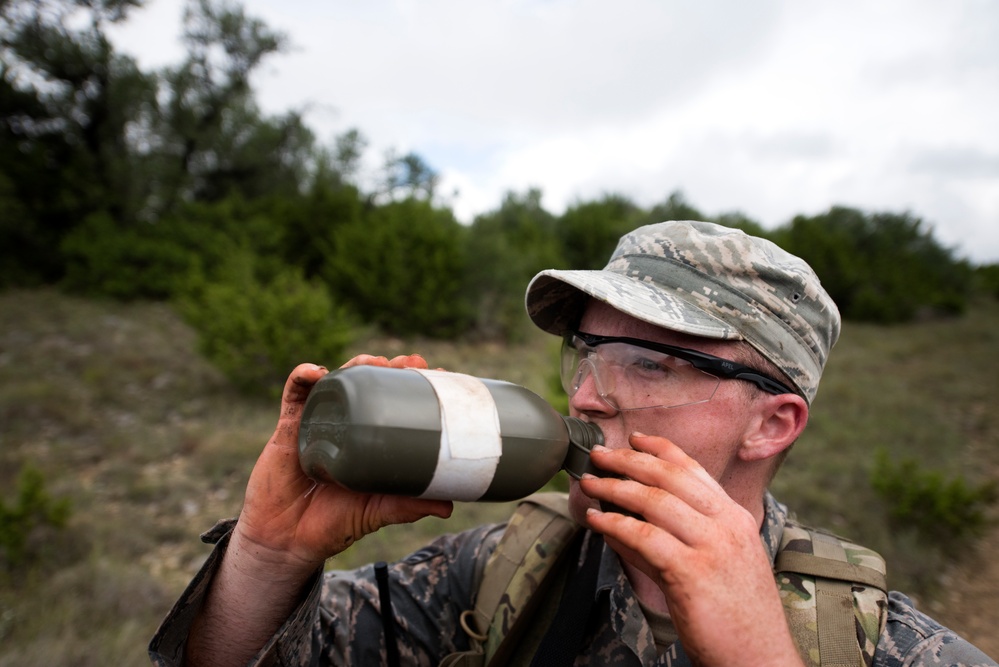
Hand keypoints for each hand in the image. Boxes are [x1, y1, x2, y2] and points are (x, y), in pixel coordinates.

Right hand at [233, 355, 453, 578]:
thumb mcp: (377, 512)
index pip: (392, 402)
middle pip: (367, 384)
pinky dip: (302, 376)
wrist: (287, 542)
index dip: (412, 385)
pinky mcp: (288, 428)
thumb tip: (448, 507)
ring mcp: (317, 423)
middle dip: (389, 367)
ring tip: (372, 362)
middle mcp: (345, 426)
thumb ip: (407, 506)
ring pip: (336, 381)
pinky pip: (293, 394)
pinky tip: (317, 371)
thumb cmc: (333, 524)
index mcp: (367, 441)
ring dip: (355, 365)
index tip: (437, 374)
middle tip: (411, 363)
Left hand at [579, 433, 803, 666]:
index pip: (694, 470)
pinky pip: (643, 538)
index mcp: (735, 519)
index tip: (634, 439)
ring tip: (590, 484)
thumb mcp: (718, 565)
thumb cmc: (737, 619)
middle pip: (669, 477)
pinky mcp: (692, 573)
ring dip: (614, 488)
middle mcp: (726, 525)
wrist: (762, 659)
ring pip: (653, 501)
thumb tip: (629, 521)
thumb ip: (677, 539)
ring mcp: (712, 547)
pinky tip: (597, 521)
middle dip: (628, 460)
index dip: (660, 449)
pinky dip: (614, 525)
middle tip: (599, 455)